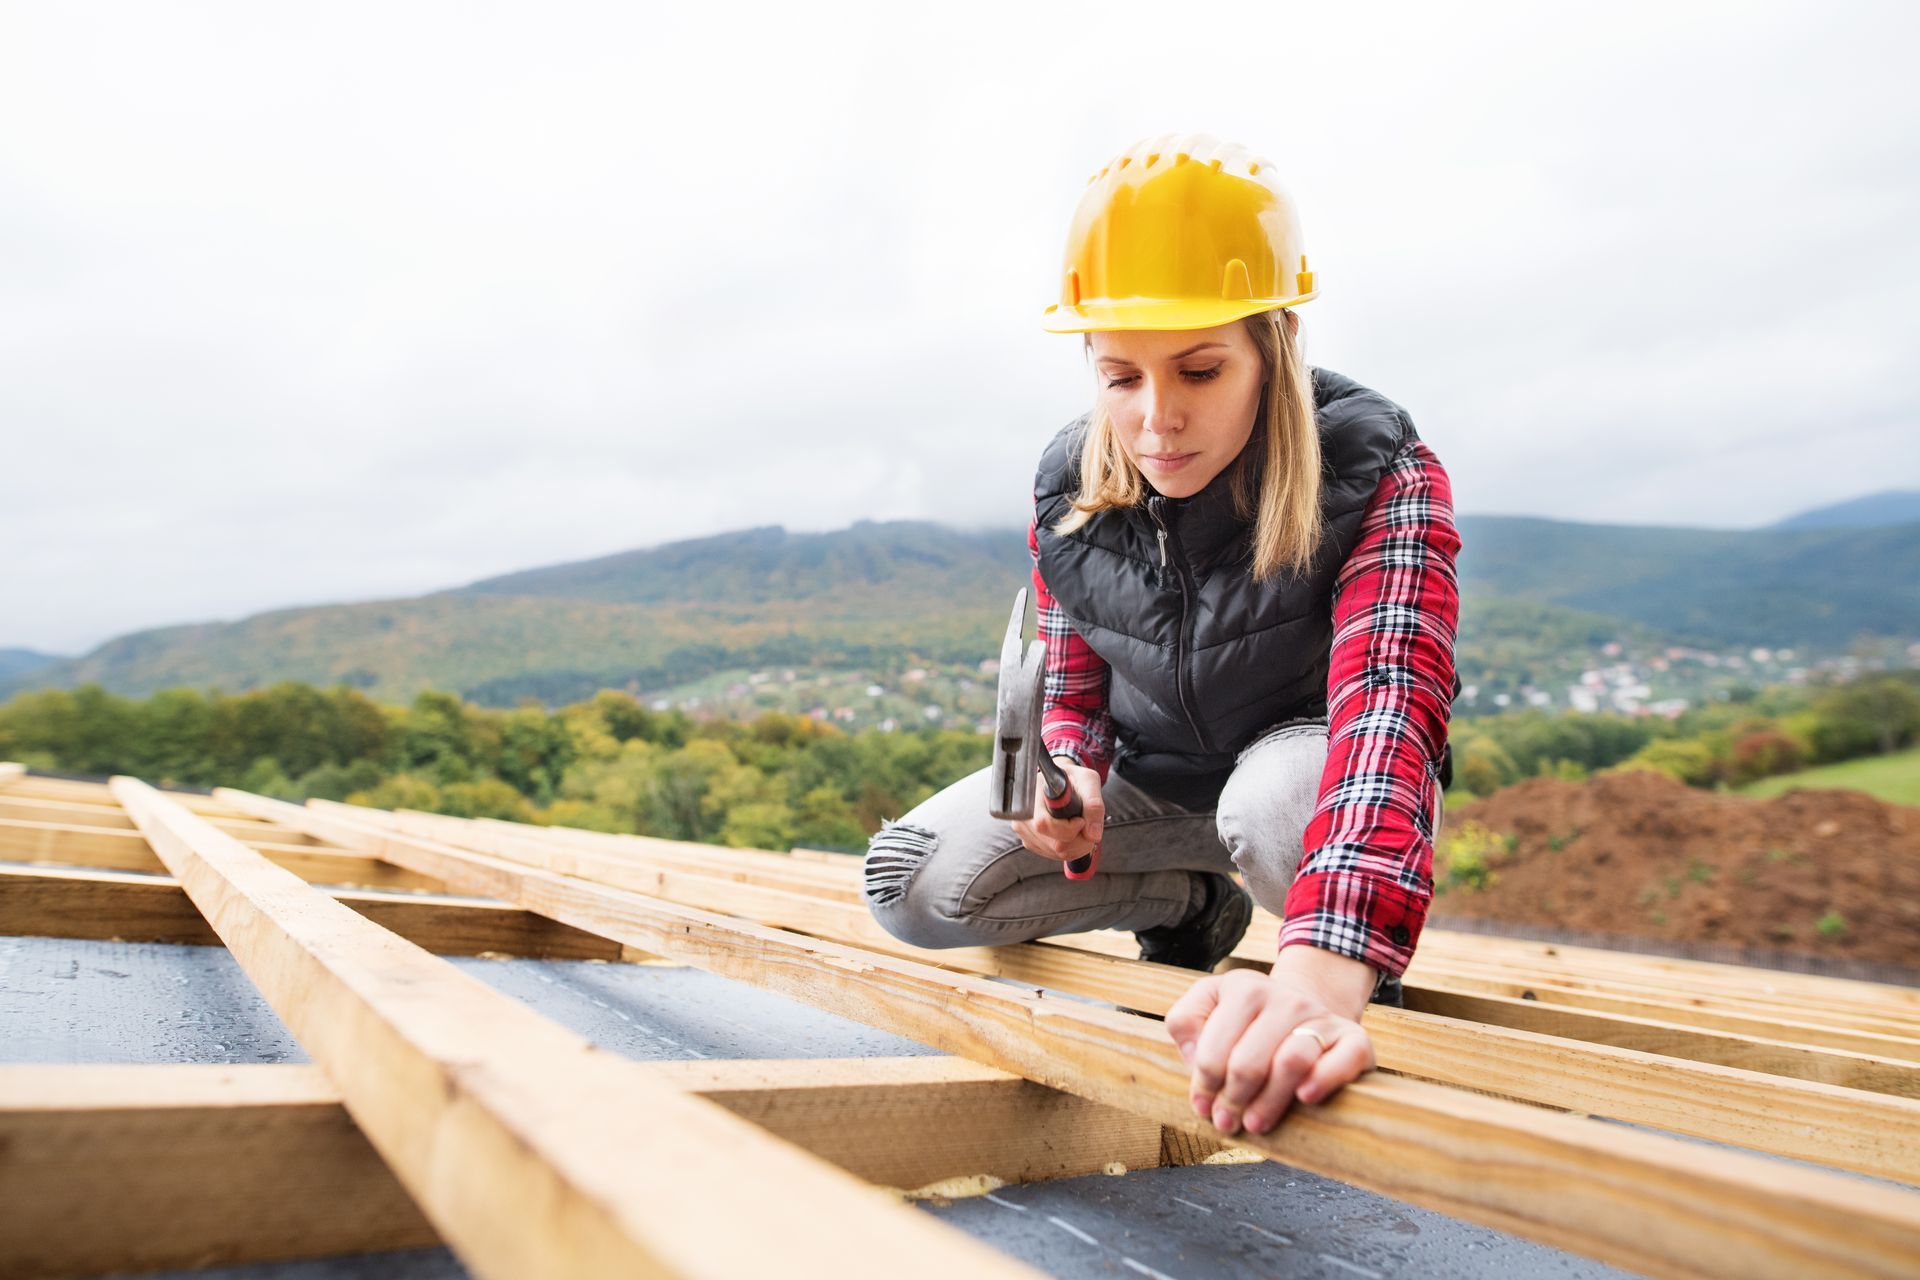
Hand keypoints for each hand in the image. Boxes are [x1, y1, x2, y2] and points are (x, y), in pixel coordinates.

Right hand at [1009, 756, 1102, 862]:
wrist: (1059, 783)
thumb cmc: (1072, 780)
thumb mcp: (1088, 781)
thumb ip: (1093, 805)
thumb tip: (1092, 835)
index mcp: (1032, 793)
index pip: (1044, 824)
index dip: (1068, 828)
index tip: (1080, 820)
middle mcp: (1022, 813)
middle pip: (1054, 843)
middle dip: (1080, 840)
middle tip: (1087, 825)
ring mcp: (1023, 829)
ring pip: (1056, 852)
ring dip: (1077, 846)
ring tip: (1081, 828)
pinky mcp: (1029, 841)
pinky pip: (1053, 854)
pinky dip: (1069, 849)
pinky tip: (1072, 834)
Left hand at [1163, 949, 1379, 1135]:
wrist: (1304, 1012)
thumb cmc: (1246, 1022)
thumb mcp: (1208, 1007)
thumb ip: (1185, 1022)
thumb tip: (1194, 1055)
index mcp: (1243, 988)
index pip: (1215, 1048)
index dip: (1204, 1085)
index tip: (1202, 1107)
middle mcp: (1284, 997)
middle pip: (1249, 1062)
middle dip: (1233, 1100)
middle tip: (1227, 1122)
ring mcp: (1320, 1016)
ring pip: (1292, 1062)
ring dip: (1269, 1103)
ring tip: (1255, 1124)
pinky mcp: (1354, 1038)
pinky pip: (1343, 1060)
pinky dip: (1324, 1080)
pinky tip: (1305, 1099)